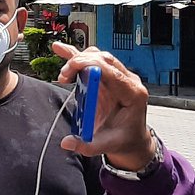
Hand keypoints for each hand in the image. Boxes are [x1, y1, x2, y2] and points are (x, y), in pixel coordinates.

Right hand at [52, 42, 157, 170]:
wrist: (132, 139)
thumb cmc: (125, 139)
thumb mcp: (107, 145)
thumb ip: (87, 145)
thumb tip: (67, 142)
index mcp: (133, 94)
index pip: (112, 72)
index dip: (91, 66)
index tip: (72, 70)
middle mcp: (128, 81)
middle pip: (104, 60)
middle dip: (81, 63)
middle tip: (64, 76)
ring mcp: (118, 77)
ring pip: (98, 56)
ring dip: (78, 61)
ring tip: (64, 75)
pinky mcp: (107, 77)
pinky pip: (92, 61)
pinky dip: (76, 56)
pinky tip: (60, 49)